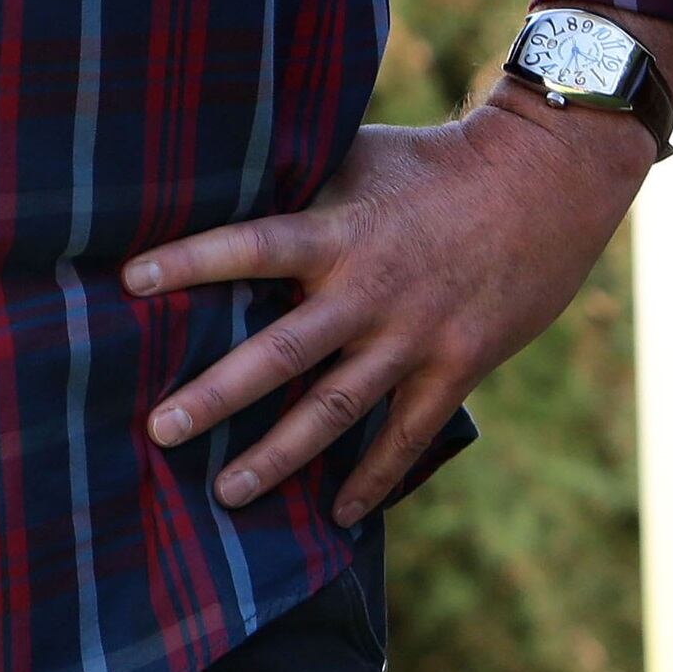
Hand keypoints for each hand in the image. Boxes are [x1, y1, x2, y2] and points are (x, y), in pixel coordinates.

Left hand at [121, 95, 651, 527]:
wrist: (544, 184)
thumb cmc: (434, 162)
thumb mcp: (358, 157)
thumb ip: (300, 185)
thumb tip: (222, 179)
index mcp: (338, 232)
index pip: (249, 246)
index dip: (190, 262)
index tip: (128, 282)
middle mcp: (369, 291)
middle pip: (279, 353)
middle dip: (215, 396)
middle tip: (158, 431)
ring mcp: (414, 337)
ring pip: (334, 410)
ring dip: (277, 456)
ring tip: (226, 492)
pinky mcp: (457, 367)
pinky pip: (405, 436)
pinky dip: (372, 478)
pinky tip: (337, 514)